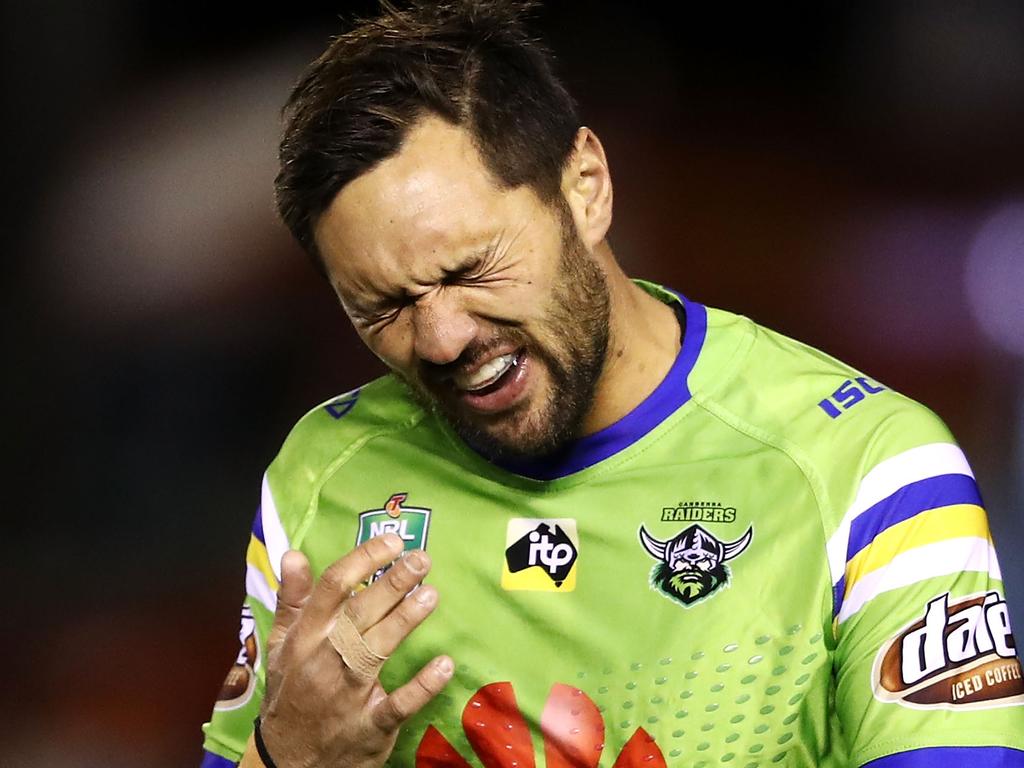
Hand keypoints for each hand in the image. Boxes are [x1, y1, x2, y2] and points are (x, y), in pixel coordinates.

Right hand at [257, 534, 452, 767]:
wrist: (288, 762)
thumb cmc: (291, 691)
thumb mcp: (282, 646)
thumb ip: (291, 599)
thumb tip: (293, 554)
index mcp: (305, 637)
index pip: (332, 588)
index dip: (363, 560)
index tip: (392, 541)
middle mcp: (324, 660)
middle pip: (359, 614)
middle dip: (392, 583)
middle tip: (422, 558)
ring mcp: (347, 694)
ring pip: (375, 651)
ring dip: (404, 621)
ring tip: (431, 594)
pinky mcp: (370, 726)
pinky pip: (397, 705)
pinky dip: (421, 686)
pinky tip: (444, 664)